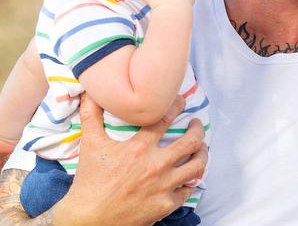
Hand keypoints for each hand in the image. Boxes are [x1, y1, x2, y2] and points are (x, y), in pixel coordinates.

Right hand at [53, 94, 206, 225]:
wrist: (87, 220)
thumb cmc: (89, 182)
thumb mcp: (90, 145)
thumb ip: (92, 115)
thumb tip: (90, 92)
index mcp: (139, 148)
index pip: (166, 118)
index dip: (178, 105)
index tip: (182, 101)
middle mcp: (156, 166)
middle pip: (191, 141)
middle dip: (198, 129)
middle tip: (196, 124)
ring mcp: (163, 187)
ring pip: (197, 165)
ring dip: (202, 154)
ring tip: (201, 148)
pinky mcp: (165, 205)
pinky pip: (188, 190)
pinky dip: (191, 181)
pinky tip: (189, 176)